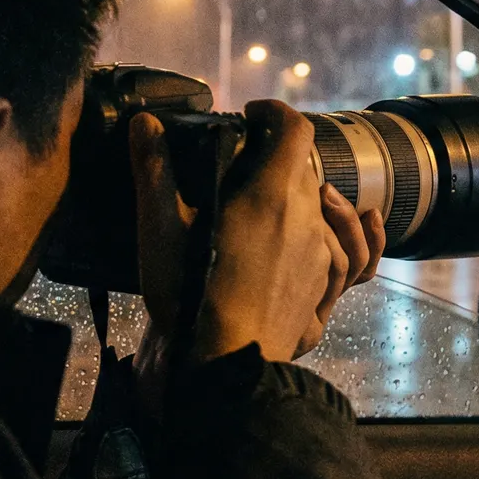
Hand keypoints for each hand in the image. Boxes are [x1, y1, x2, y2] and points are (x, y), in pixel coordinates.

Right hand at [129, 101, 385, 370]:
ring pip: (321, 207)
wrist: (226, 365)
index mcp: (272, 194)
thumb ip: (154, 171)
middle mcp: (306, 218)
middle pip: (304, 167)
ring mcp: (320, 254)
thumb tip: (144, 123)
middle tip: (242, 165)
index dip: (275, 113)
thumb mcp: (160, 230)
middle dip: (277, 158)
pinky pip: (334, 246)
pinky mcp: (322, 285)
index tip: (253, 114)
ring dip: (299, 196)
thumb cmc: (190, 296)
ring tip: (268, 203)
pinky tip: (301, 239)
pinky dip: (320, 232)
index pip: (294, 130)